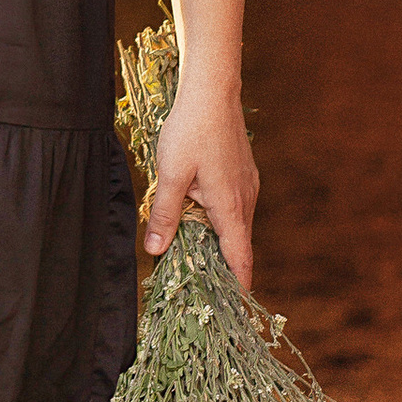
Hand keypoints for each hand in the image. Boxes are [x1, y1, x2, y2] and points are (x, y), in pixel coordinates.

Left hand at [143, 76, 256, 291]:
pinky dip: (219, 221)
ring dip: (218, 242)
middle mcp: (245, 199)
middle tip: (201, 288)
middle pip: (237, 245)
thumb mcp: (171, 175)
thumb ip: (165, 214)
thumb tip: (155, 250)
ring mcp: (246, 185)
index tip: (236, 309)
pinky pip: (232, 208)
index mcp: (230, 206)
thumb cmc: (190, 130)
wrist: (212, 92)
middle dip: (222, 267)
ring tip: (195, 257)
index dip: (238, 286)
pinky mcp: (242, 173)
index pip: (240, 258)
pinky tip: (198, 216)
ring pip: (234, 225)